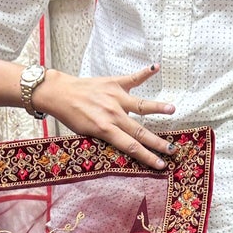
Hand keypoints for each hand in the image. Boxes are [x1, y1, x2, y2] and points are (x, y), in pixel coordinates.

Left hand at [33, 65, 175, 168]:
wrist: (59, 93)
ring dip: (158, 107)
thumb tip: (126, 146)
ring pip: (141, 105)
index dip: (147, 157)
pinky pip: (132, 78)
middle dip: (158, 142)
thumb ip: (106, 138)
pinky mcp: (113, 83)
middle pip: (140, 131)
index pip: (131, 146)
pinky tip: (156, 67)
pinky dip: (145, 73)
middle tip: (173, 149)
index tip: (160, 165)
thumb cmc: (71, 116)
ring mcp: (115, 97)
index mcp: (105, 129)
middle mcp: (112, 114)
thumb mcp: (86, 134)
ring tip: (172, 109)